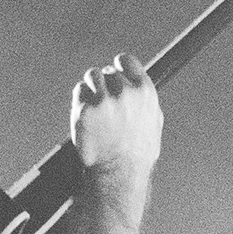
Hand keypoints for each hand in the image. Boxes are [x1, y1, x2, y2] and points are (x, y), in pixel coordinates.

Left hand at [69, 55, 162, 214]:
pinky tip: (87, 116)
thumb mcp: (153, 124)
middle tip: (104, 104)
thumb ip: (145, 101)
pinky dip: (81, 101)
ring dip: (91, 87)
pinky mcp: (86, 108)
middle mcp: (125, 92)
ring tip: (94, 107)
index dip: (119, 65)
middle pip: (107, 71)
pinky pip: (79, 92)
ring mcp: (104, 99)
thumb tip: (138, 85)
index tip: (114, 71)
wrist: (119, 172)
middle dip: (104, 85)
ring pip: (92, 76)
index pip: (127, 61)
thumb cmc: (137, 153)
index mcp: (144, 92)